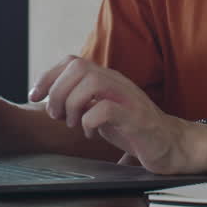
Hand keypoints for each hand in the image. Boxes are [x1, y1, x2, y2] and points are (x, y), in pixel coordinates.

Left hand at [28, 55, 206, 173]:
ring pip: (91, 82)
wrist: (171, 145)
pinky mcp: (136, 118)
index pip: (72, 61)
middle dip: (58, 91)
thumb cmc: (132, 129)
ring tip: (73, 123)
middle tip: (58, 115)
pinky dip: (90, 121)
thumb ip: (80, 102)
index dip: (48, 76)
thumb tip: (50, 101)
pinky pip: (106, 109)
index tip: (35, 96)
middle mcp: (116, 82)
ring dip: (73, 104)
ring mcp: (128, 98)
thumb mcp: (100, 111)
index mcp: (106, 79)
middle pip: (78, 67)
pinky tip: (90, 133)